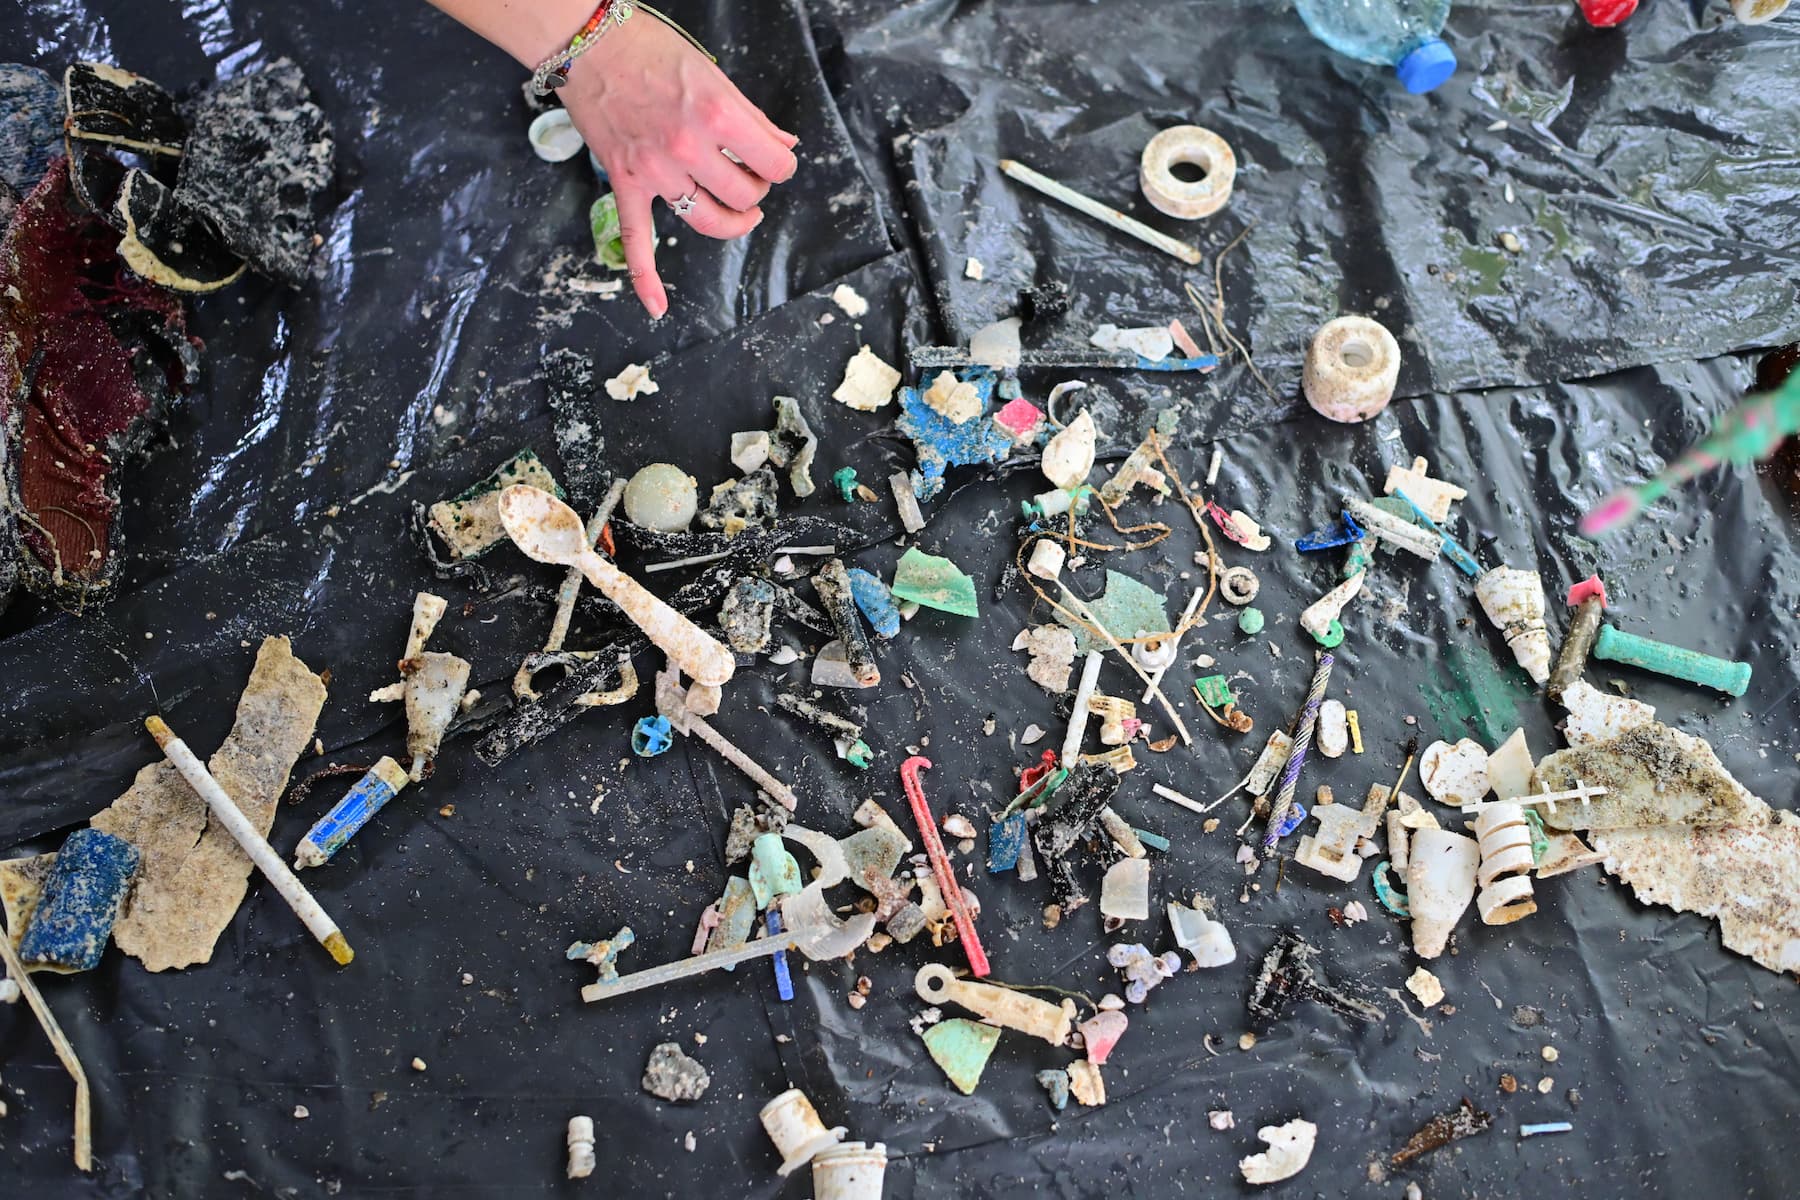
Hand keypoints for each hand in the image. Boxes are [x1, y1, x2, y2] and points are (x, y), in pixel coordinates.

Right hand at [561, 16, 798, 316]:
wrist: (587, 42)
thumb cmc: (647, 48)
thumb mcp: (713, 74)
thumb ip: (751, 117)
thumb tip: (782, 147)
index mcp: (716, 116)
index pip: (774, 166)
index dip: (782, 166)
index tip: (776, 161)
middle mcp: (688, 149)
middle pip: (744, 197)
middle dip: (757, 190)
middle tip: (751, 174)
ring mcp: (655, 172)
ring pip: (708, 221)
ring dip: (733, 222)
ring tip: (742, 212)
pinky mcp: (626, 182)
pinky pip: (637, 240)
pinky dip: (647, 279)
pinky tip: (658, 307)